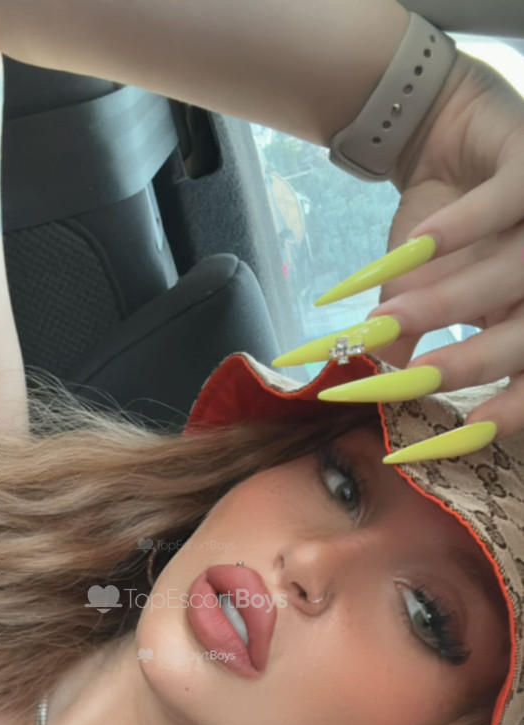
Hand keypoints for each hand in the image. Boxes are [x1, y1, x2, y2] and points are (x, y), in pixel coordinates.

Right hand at [363, 46, 523, 444]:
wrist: (445, 130)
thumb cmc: (438, 226)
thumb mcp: (415, 293)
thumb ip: (403, 341)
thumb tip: (377, 388)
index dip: (512, 408)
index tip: (467, 432)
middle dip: (475, 361)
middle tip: (422, 378)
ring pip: (512, 273)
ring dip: (448, 300)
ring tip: (386, 319)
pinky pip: (504, 202)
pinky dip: (461, 228)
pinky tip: (419, 243)